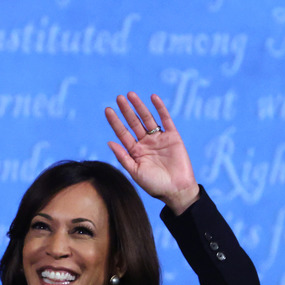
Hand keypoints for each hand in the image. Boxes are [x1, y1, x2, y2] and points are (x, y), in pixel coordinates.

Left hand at [104, 92, 198, 214]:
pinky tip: (153, 98)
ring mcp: (159, 139)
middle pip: (134, 123)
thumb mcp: (135, 171)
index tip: (107, 110)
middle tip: (119, 97)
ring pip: (147, 119)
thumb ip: (123, 157)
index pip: (122, 133)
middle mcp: (145, 143)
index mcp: (135, 151)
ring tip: (131, 95)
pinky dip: (160, 108)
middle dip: (126, 110)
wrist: (176, 190)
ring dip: (139, 106)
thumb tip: (109, 142)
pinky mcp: (173, 137)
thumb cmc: (154, 185)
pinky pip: (166, 120)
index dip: (115, 121)